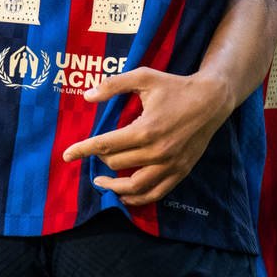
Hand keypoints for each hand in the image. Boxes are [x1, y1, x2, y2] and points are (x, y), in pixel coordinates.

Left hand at [61, 67, 232, 206]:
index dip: (83, 150)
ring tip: (101, 183)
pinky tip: (125, 195)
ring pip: (135, 187)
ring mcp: (170, 166)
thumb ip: (113, 85)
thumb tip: (87, 96)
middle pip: (117, 164)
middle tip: (92, 152)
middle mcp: (157, 152)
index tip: (66, 155)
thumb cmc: (174, 86)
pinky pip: (156, 193)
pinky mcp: (180, 173)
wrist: (210, 101)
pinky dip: (138, 198)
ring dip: (114, 188)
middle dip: (99, 159)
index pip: (106, 144)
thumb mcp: (143, 77)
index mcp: (145, 129)